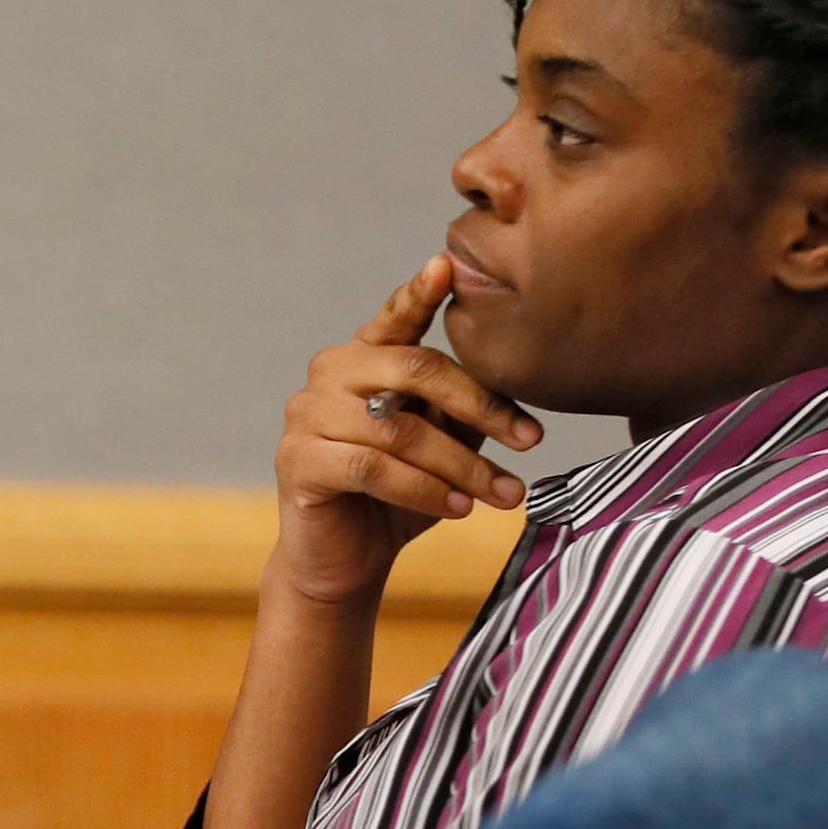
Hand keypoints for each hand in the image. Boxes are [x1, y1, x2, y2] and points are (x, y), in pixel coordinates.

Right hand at [269, 255, 544, 610]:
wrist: (342, 563)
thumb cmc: (396, 498)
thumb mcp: (441, 445)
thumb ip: (459, 410)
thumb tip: (509, 392)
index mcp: (363, 358)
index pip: (395, 315)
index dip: (420, 291)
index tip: (448, 266)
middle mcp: (328, 374)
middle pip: (415, 369)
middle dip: (481, 406)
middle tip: (530, 441)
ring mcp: (306, 415)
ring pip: (401, 429)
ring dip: (463, 466)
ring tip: (505, 494)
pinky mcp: (297, 461)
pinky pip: (374, 468)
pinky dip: (425, 490)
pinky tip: (459, 509)